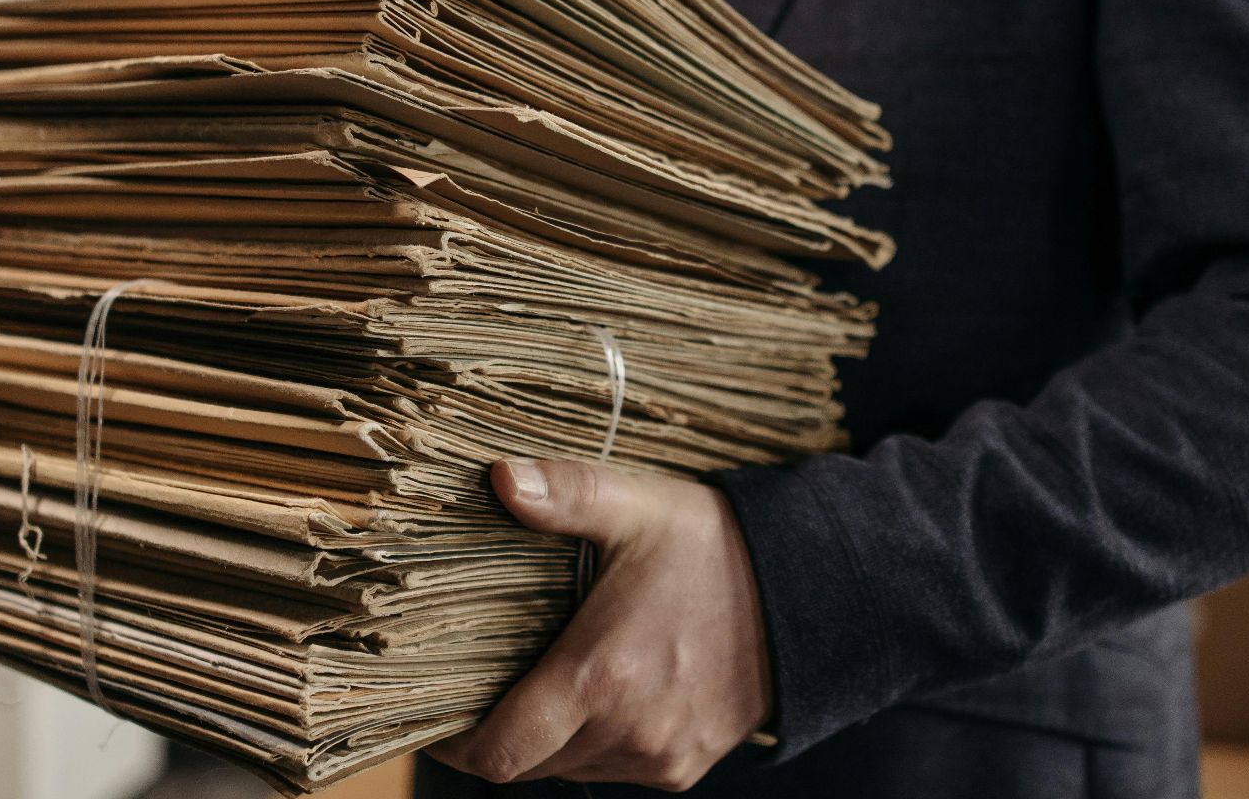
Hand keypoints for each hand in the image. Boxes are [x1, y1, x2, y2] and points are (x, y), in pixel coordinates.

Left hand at [426, 458, 772, 790]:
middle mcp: (628, 732)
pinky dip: (598, 743)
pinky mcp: (686, 766)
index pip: (498, 752)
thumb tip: (499, 478)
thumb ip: (565, 494)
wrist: (812, 592)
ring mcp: (660, 755)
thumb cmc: (717, 547)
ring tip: (547, 680)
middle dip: (502, 731)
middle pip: (529, 764)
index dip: (457, 742)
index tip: (436, 710)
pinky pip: (618, 769)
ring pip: (572, 770)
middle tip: (488, 680)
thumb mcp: (638, 507)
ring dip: (551, 739)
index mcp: (600, 678)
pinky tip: (606, 692)